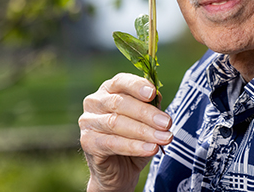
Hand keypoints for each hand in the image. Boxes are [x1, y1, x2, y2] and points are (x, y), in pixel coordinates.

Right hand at [79, 73, 172, 191]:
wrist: (120, 171)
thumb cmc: (135, 139)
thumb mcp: (147, 120)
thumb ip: (151, 105)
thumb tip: (157, 97)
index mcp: (109, 89)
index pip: (121, 81)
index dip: (137, 86)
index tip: (153, 93)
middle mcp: (94, 102)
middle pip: (120, 102)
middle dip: (147, 113)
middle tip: (167, 123)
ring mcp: (87, 121)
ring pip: (116, 123)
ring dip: (144, 131)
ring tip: (164, 138)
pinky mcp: (87, 142)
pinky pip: (112, 143)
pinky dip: (134, 146)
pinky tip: (151, 149)